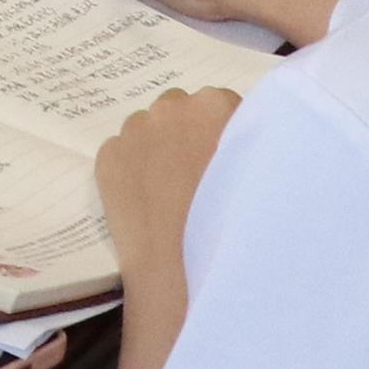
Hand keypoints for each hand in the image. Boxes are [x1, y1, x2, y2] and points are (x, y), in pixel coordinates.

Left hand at [91, 85, 242, 295]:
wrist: (183, 264)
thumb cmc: (234, 221)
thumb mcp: (260, 171)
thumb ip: (247, 142)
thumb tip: (235, 139)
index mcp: (216, 104)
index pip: (218, 106)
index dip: (220, 135)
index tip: (222, 161)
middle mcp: (172, 106)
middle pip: (180, 111)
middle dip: (186, 134)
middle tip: (195, 174)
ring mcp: (134, 129)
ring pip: (147, 129)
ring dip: (156, 147)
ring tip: (168, 190)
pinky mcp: (108, 155)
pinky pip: (121, 152)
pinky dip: (130, 167)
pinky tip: (144, 199)